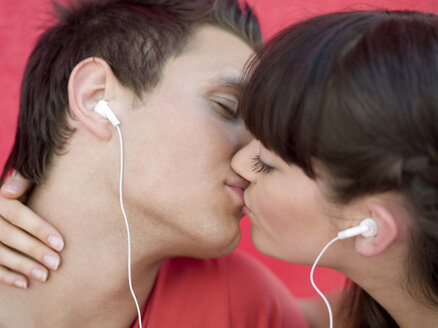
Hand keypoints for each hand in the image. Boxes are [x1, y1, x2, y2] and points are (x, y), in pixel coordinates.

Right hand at [0, 172, 63, 287]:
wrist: (6, 203)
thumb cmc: (22, 190)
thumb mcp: (24, 181)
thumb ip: (22, 180)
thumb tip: (9, 191)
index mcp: (0, 200)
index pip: (18, 215)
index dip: (39, 229)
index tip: (61, 244)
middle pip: (9, 236)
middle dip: (34, 251)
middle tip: (57, 264)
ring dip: (22, 266)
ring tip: (45, 276)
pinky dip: (6, 277)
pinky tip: (24, 284)